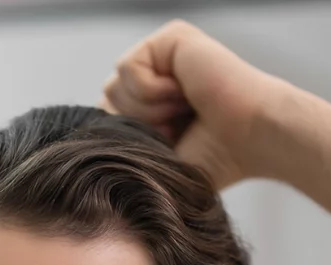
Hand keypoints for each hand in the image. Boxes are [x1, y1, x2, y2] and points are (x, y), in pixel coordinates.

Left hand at [101, 20, 282, 188]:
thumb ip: (119, 144)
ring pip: (113, 89)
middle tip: (176, 130)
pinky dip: (153, 93)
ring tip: (183, 111)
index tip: (166, 146)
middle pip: (104, 104)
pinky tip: (185, 93)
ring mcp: (160, 55)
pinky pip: (129, 69)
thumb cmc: (211, 159)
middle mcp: (153, 76)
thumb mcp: (154, 160)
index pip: (105, 120)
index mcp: (150, 105)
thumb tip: (82, 139)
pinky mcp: (170, 38)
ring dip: (147, 112)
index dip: (127, 140)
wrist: (249, 140)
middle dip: (135, 127)